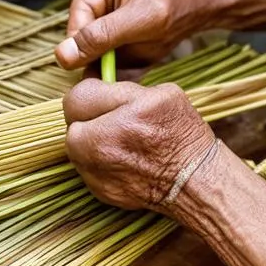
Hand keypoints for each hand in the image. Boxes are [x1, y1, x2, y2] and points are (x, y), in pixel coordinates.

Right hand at [54, 0, 220, 71]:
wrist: (211, 3)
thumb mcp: (142, 15)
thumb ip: (104, 34)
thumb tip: (64, 53)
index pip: (79, 13)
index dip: (75, 37)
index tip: (73, 60)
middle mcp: (107, 9)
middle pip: (85, 37)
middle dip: (89, 58)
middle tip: (93, 79)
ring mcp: (118, 31)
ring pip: (98, 56)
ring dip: (102, 73)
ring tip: (109, 87)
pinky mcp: (130, 51)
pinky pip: (116, 69)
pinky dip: (118, 80)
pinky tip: (123, 90)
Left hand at [63, 79, 214, 211]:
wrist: (193, 181)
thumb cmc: (181, 134)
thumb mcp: (163, 94)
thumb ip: (123, 87)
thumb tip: (96, 76)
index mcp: (128, 114)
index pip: (79, 95)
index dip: (88, 92)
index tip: (97, 93)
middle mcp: (109, 144)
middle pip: (72, 124)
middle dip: (84, 118)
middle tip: (105, 119)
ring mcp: (101, 171)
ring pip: (74, 147)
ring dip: (88, 140)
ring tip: (114, 139)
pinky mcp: (98, 189)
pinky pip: (85, 167)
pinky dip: (96, 160)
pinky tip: (119, 158)